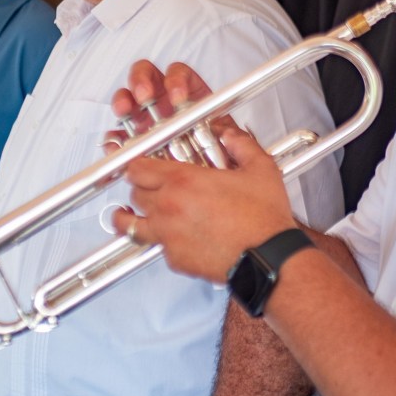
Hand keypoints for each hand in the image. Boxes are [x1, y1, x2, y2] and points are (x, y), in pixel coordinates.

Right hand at [106, 59, 238, 154]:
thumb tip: (227, 135)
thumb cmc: (221, 155)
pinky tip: (116, 143)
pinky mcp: (131, 142)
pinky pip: (116, 136)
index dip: (176, 80)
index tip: (178, 95)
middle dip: (142, 81)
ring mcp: (145, 119)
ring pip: (127, 99)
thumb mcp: (231, 142)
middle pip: (146, 76)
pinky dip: (113, 139)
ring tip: (125, 111)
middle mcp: (164, 101)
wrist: (211, 179)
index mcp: (188, 93)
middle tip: (145, 96)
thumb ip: (229, 135)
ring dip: (123, 101)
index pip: (178, 74)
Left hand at [112, 127, 296, 282]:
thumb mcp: (260, 169)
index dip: (137, 165)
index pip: (137, 168)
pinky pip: (156, 247)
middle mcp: (169, 207)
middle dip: (140, 188)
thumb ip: (242, 145)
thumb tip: (231, 135)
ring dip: (128, 217)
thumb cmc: (263, 219)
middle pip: (134, 193)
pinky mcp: (175, 259)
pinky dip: (159, 242)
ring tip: (128, 215)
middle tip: (148, 187)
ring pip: (130, 224)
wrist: (268, 259)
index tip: (140, 165)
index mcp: (183, 181)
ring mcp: (168, 236)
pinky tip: (169, 237)